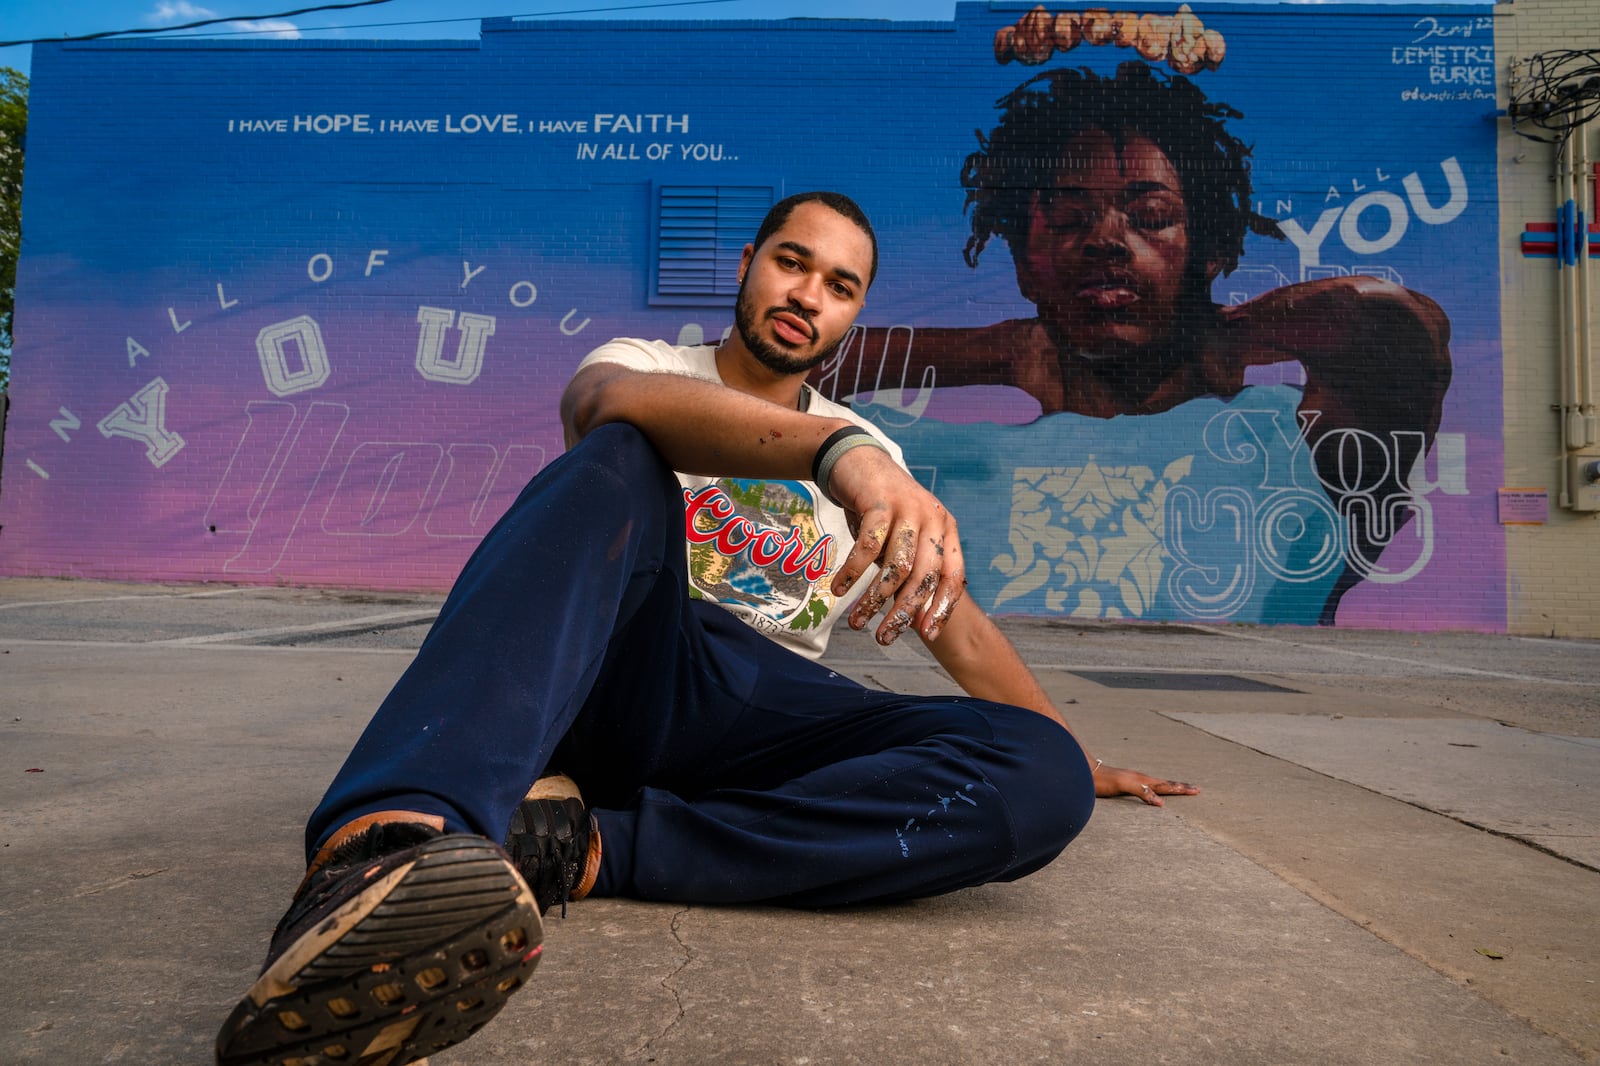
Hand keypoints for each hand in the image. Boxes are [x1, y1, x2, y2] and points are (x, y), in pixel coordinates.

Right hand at [825, 443, 966, 645]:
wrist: (856, 459)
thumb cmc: (881, 508)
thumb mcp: (904, 536)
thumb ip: (910, 568)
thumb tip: (909, 617)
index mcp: (946, 529)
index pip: (953, 576)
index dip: (941, 608)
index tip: (927, 635)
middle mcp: (933, 518)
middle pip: (924, 576)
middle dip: (903, 612)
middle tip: (885, 638)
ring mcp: (908, 508)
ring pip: (896, 565)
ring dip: (874, 598)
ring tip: (857, 622)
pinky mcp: (880, 502)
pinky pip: (868, 546)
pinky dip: (853, 572)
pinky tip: (838, 589)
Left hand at [1093, 763, 1199, 806]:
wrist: (1085, 773)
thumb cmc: (1102, 780)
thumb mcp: (1123, 785)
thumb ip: (1142, 791)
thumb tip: (1161, 802)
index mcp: (1142, 780)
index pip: (1167, 786)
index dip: (1181, 789)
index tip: (1197, 791)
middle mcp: (1140, 778)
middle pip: (1165, 783)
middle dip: (1181, 786)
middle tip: (1196, 789)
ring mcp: (1132, 780)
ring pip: (1156, 784)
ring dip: (1170, 787)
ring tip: (1180, 787)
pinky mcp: (1125, 784)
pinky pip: (1146, 788)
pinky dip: (1156, 790)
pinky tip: (1153, 792)